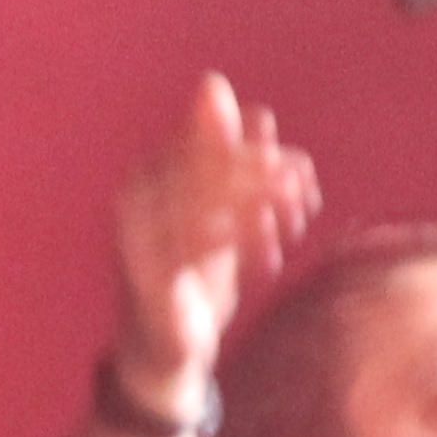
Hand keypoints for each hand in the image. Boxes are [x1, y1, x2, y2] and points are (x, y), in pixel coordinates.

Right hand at [109, 74, 318, 399]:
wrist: (164, 350)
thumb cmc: (194, 270)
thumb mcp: (215, 208)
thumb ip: (220, 149)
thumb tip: (216, 85)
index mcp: (144, 174)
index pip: (209, 141)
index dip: (260, 152)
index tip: (302, 172)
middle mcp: (131, 200)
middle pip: (210, 168)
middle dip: (266, 179)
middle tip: (304, 195)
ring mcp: (135, 239)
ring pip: (209, 203)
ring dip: (261, 211)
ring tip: (292, 226)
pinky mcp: (147, 279)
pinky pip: (200, 249)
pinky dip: (243, 249)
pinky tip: (271, 260)